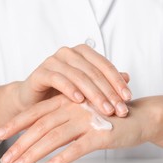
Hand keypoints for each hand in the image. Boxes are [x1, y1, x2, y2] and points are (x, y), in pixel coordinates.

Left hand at [0, 95, 159, 162]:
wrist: (140, 116)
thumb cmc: (109, 115)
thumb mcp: (82, 112)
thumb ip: (63, 118)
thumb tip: (40, 134)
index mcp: (67, 100)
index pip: (36, 112)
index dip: (16, 123)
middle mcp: (73, 107)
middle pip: (40, 126)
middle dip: (19, 144)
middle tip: (5, 160)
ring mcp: (86, 120)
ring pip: (53, 137)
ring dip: (33, 153)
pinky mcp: (100, 134)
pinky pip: (77, 147)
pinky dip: (61, 158)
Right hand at [15, 44, 131, 116]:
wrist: (33, 101)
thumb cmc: (62, 94)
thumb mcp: (87, 89)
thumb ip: (104, 82)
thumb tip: (127, 77)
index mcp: (82, 52)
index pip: (105, 65)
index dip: (118, 82)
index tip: (128, 98)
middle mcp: (69, 53)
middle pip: (94, 71)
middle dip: (109, 92)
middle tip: (120, 109)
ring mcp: (53, 61)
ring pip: (79, 75)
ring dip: (94, 94)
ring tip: (105, 109)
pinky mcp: (40, 72)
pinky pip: (58, 79)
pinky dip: (70, 89)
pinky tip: (80, 101)